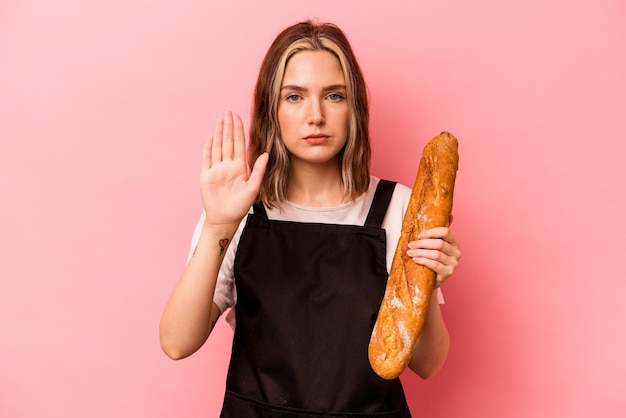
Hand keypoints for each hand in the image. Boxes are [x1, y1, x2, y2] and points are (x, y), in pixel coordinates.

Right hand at [200, 110, 267, 225]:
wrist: (225, 219)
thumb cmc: (240, 206)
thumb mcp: (253, 188)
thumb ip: (259, 170)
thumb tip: (266, 154)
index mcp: (240, 167)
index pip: (239, 144)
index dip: (238, 130)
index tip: (238, 116)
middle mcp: (228, 165)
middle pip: (228, 141)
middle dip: (228, 126)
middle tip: (228, 111)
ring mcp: (216, 169)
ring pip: (218, 146)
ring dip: (219, 133)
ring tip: (220, 119)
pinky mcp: (206, 175)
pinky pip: (207, 158)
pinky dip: (209, 147)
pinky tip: (211, 136)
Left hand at [407, 227, 460, 287]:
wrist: (432, 279)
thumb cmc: (431, 260)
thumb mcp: (433, 248)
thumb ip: (430, 239)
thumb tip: (417, 233)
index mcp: (454, 242)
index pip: (445, 232)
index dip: (431, 232)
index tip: (419, 236)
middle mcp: (456, 252)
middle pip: (439, 244)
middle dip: (422, 243)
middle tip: (411, 245)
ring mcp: (453, 263)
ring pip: (436, 254)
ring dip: (420, 252)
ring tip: (410, 253)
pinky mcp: (448, 272)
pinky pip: (434, 264)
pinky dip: (423, 261)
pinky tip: (415, 259)